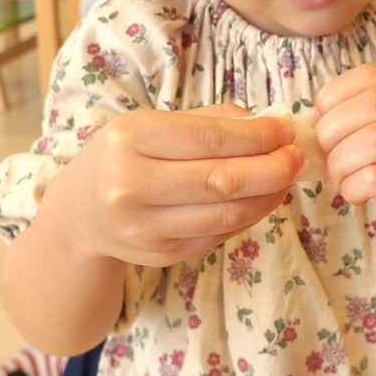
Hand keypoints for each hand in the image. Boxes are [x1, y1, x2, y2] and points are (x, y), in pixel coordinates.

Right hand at [39, 104, 301, 268]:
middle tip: (296, 156)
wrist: (79, 213)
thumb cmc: (124, 156)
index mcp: (130, 139)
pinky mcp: (161, 254)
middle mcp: (131, 185)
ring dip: (268, 195)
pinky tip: (262, 197)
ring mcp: (145, 227)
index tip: (285, 130)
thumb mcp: (152, 123)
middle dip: (271, 168)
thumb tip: (266, 122)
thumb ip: (209, 120)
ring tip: (286, 176)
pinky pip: (219, 233)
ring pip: (226, 213)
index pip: (209, 138)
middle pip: (222, 180)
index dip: (256, 136)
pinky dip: (249, 214)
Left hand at [315, 64, 375, 259]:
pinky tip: (356, 195)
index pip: (370, 76)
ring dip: (341, 163)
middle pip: (371, 105)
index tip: (321, 124)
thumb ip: (360, 114)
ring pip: (374, 139)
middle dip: (333, 132)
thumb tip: (314, 116)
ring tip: (339, 179)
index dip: (334, 98)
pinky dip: (354, 187)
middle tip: (326, 158)